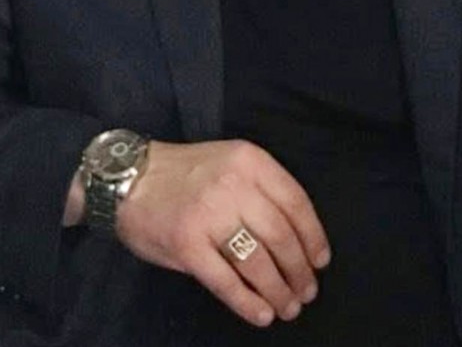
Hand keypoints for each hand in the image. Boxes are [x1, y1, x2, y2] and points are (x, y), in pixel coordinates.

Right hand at [115, 138, 331, 327]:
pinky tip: (261, 315)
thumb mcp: (230, 162)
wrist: (126, 179)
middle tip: (307, 292)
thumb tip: (298, 239)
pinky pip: (226, 281)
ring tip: (288, 307)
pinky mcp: (186, 245)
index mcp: (249, 160)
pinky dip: (248, 303)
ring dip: (278, 291)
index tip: (321, 261)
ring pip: (257, 262)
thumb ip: (260, 190)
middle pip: (280, 236)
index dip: (313, 237)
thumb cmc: (185, 174)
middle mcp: (232, 185)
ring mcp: (208, 215)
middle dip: (299, 270)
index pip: (295, 202)